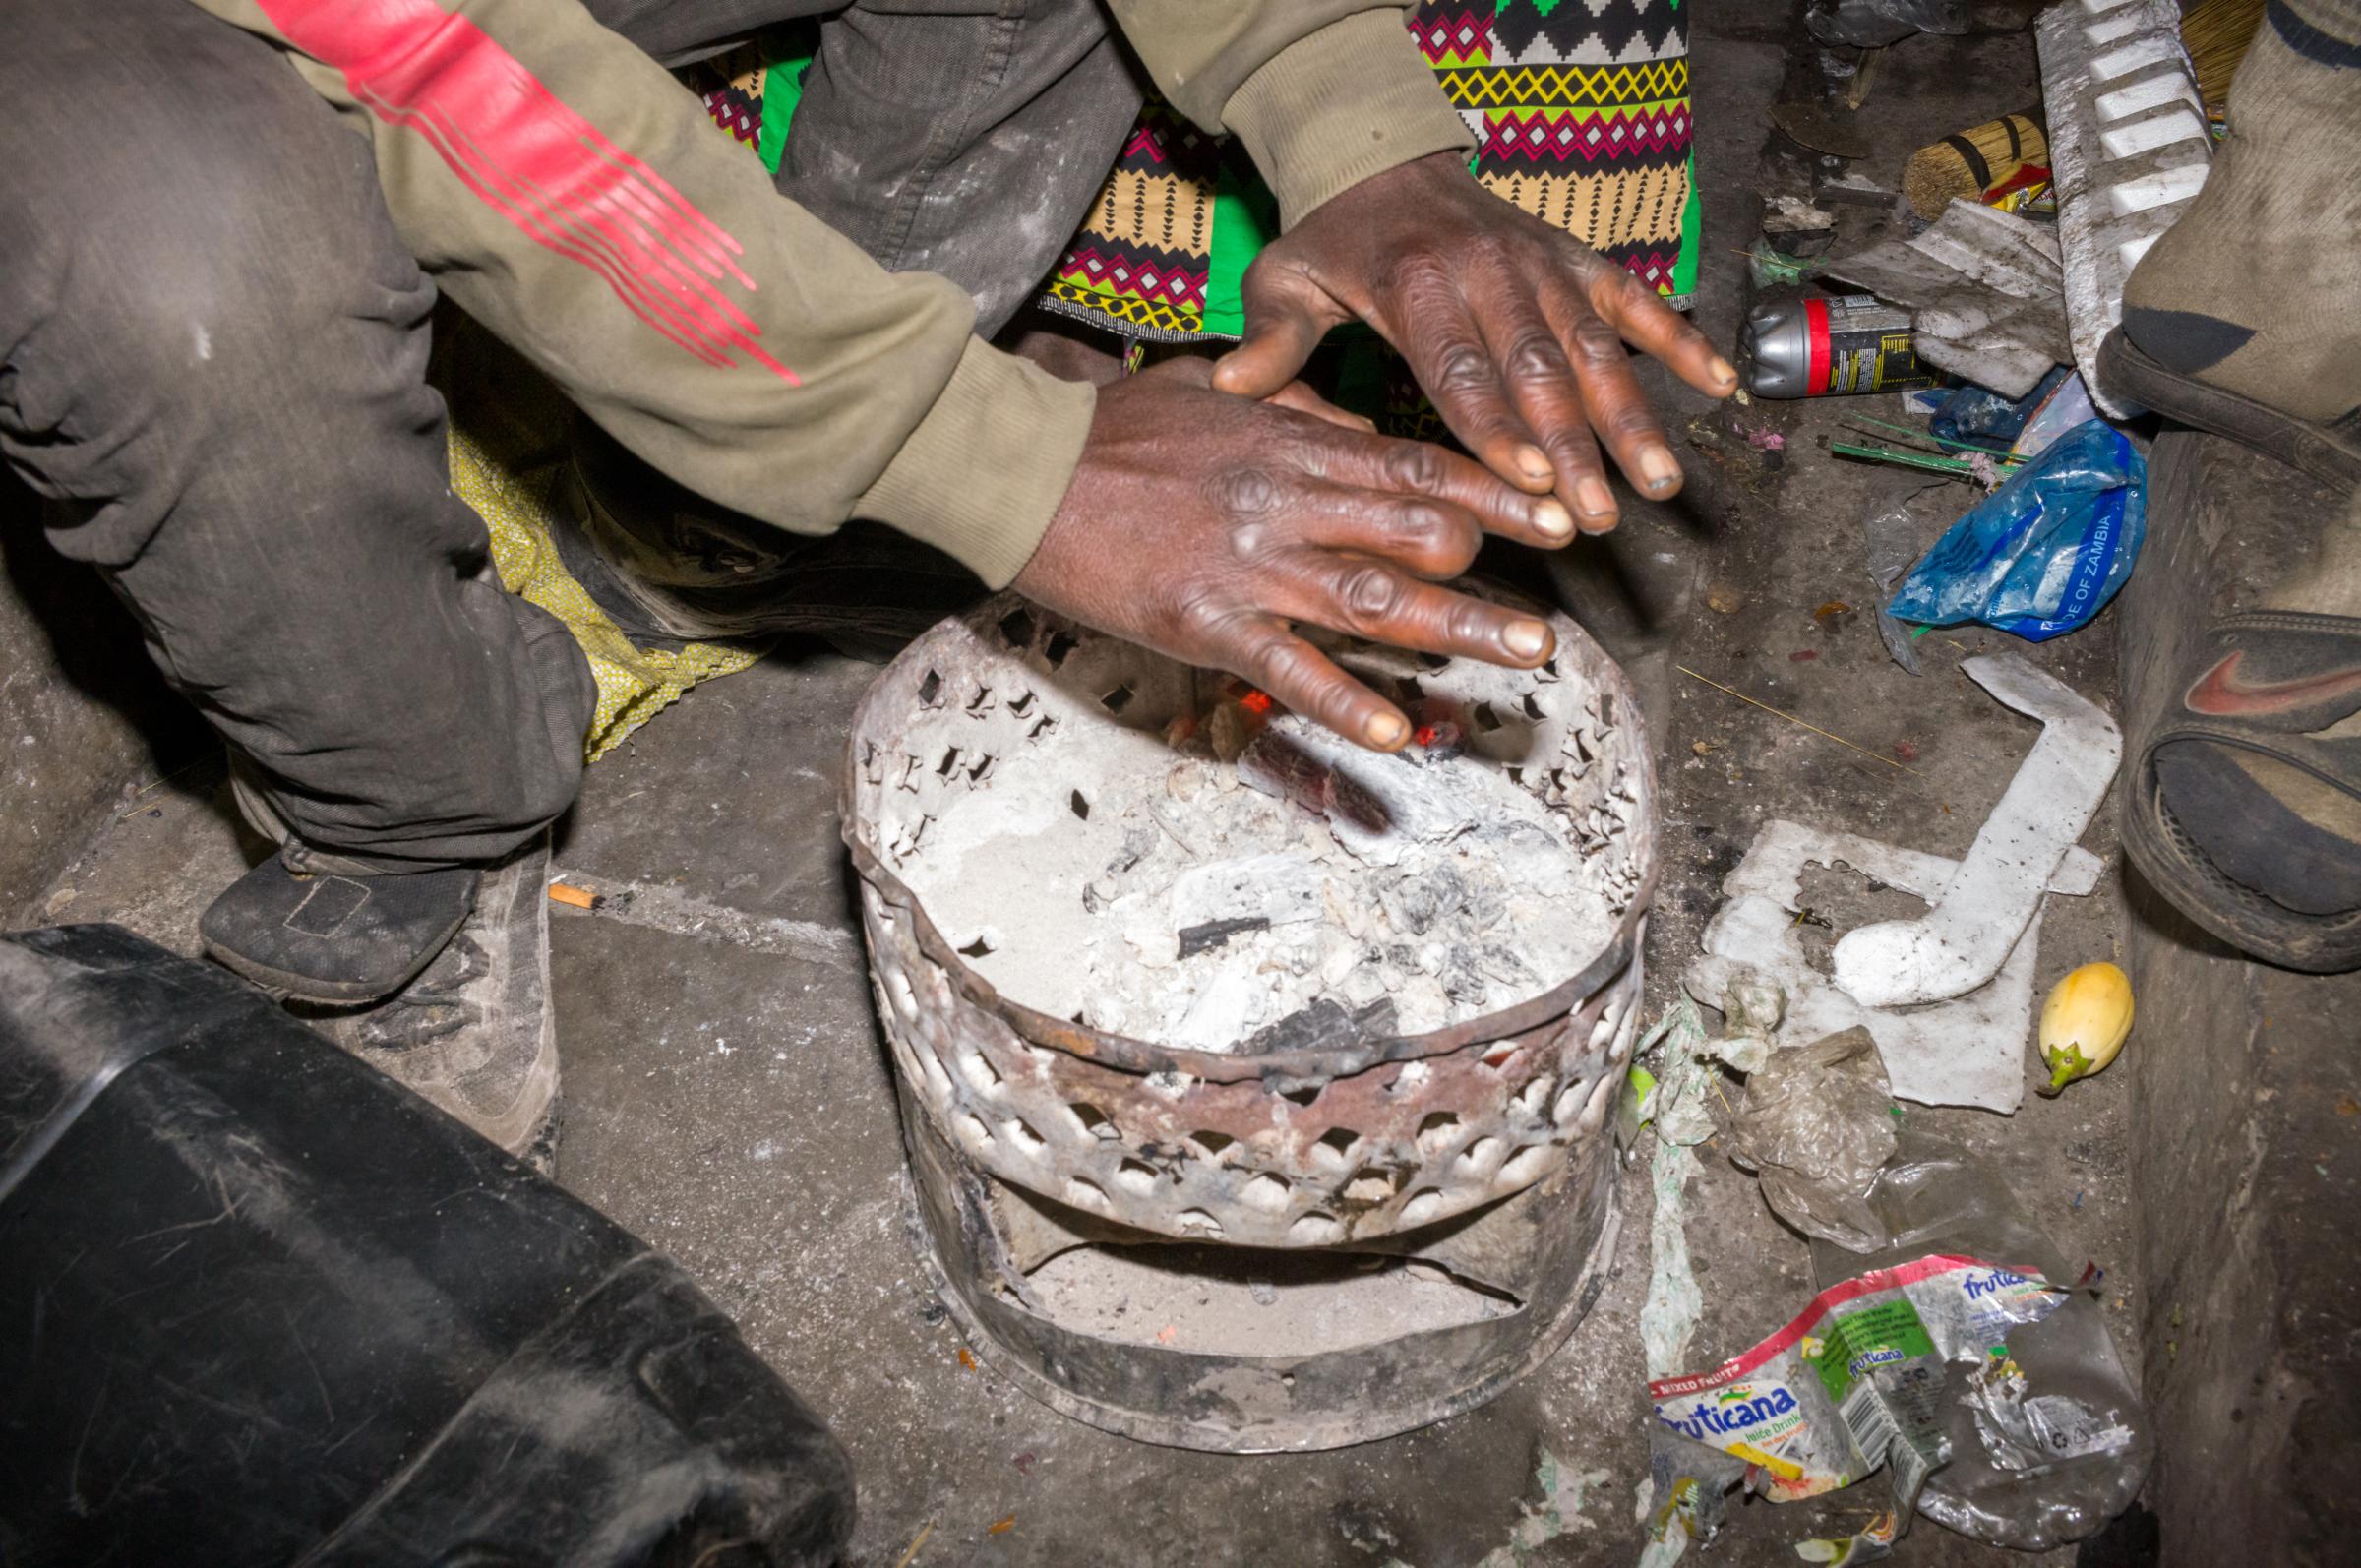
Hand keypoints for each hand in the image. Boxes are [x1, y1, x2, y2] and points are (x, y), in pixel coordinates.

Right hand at [1014, 359, 1574, 750]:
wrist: (1025, 468)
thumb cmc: (1113, 428)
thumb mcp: (1215, 392)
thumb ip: (1292, 405)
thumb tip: (1354, 422)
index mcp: (1293, 443)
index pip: (1418, 464)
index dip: (1495, 490)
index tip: (1557, 509)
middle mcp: (1289, 501)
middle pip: (1417, 530)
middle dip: (1495, 567)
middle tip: (1557, 596)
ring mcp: (1251, 565)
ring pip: (1376, 597)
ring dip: (1459, 627)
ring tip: (1529, 652)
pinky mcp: (1204, 620)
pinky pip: (1288, 666)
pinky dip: (1343, 698)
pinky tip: (1392, 729)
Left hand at [1213, 152, 1738, 531]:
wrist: (1383, 155)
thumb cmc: (1333, 236)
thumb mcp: (1285, 278)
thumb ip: (1271, 338)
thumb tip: (1229, 383)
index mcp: (1418, 288)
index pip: (1463, 371)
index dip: (1499, 429)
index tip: (1532, 483)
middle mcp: (1491, 275)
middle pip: (1541, 373)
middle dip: (1575, 449)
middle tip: (1599, 515)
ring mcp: (1542, 266)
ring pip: (1597, 349)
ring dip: (1633, 416)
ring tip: (1662, 480)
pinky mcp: (1577, 259)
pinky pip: (1638, 302)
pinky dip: (1683, 342)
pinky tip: (1722, 389)